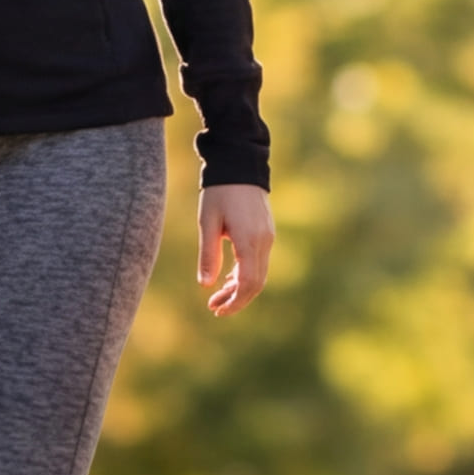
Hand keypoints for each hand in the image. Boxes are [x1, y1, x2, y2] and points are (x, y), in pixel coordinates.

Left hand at [196, 185, 272, 315]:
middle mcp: (264, 242)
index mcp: (249, 241)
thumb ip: (208, 254)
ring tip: (217, 296)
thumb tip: (206, 284)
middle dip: (236, 299)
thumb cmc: (219, 191)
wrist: (240, 164)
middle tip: (214, 307)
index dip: (233, 302)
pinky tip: (229, 278)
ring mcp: (268, 237)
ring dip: (240, 288)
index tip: (217, 310)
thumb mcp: (207, 222)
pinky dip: (245, 274)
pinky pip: (259, 262)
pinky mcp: (266, 232)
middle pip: (256, 284)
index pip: (247, 284)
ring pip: (259, 274)